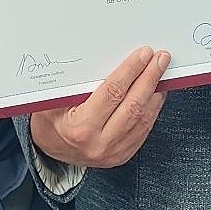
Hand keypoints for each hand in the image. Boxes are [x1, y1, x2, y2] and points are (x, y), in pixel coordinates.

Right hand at [29, 47, 170, 168]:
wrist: (48, 151)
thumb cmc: (50, 121)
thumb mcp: (51, 100)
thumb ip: (73, 83)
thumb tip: (101, 57)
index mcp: (81, 127)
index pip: (112, 92)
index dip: (130, 71)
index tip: (143, 54)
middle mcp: (100, 143)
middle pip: (133, 105)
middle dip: (150, 78)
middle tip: (160, 59)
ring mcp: (114, 152)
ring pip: (143, 119)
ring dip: (155, 93)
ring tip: (162, 72)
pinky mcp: (123, 155)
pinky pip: (143, 130)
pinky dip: (153, 110)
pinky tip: (156, 94)